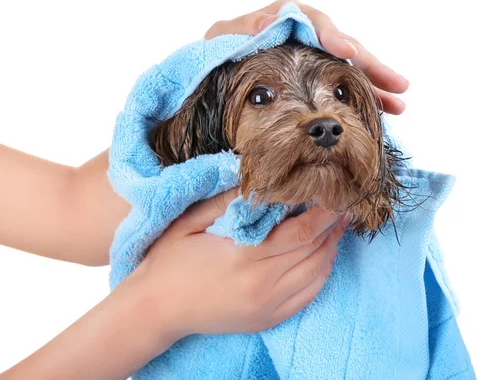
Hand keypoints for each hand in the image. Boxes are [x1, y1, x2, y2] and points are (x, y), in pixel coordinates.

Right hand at [132, 188, 348, 339]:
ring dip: (331, 249)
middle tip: (344, 207)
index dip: (324, 214)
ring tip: (337, 228)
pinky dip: (321, 275)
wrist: (155, 310)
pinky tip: (323, 258)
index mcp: (245, 257)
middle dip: (333, 227)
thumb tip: (255, 180)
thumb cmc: (169, 262)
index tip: (336, 196)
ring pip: (316, 275)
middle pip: (314, 252)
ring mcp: (267, 306)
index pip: (301, 233)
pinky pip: (307, 297)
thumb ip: (224, 201)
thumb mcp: (189, 223)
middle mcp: (263, 285)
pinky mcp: (267, 319)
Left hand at [205, 0, 408, 114]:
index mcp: (284, 22)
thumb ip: (242, 31)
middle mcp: (305, 38)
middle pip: (343, 46)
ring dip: (374, 86)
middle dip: (370, 65)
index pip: (313, 22)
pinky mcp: (315, 80)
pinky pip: (341, 87)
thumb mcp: (223, 39)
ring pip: (349, 70)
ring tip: (399, 104)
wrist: (216, 78)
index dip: (331, 35)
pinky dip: (360, 99)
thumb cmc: (220, 55)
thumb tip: (269, 23)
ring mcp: (313, 60)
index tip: (345, 50)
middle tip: (398, 85)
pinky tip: (380, 113)